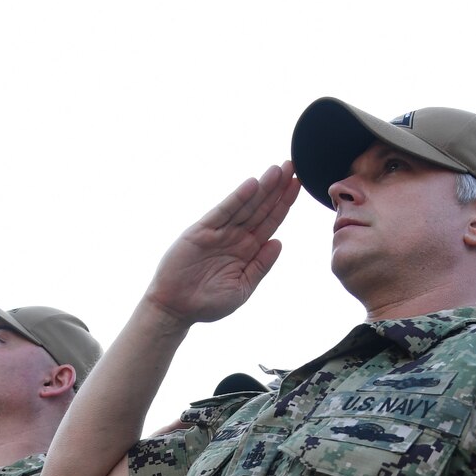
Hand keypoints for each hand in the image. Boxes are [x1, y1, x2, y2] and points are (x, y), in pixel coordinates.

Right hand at [141, 163, 298, 327]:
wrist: (176, 309)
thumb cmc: (208, 303)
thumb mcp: (242, 288)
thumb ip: (261, 266)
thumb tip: (278, 242)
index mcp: (248, 250)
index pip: (271, 222)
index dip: (284, 203)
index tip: (298, 184)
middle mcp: (236, 237)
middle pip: (261, 208)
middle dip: (277, 188)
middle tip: (292, 166)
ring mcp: (219, 232)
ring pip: (246, 205)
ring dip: (262, 187)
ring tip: (277, 170)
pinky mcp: (202, 231)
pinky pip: (223, 211)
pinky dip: (237, 198)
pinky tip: (252, 184)